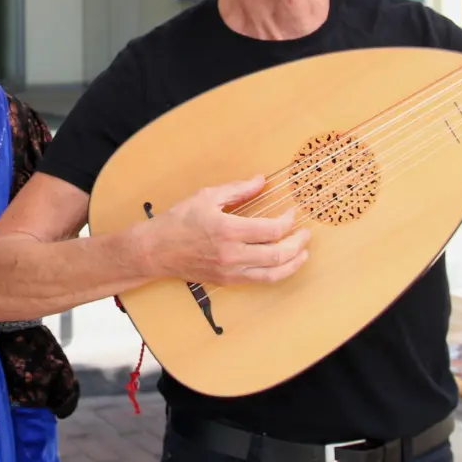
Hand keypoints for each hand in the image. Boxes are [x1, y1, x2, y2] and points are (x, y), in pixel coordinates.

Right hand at [140, 174, 309, 285]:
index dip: (288, 221)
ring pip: (274, 273)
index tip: (292, 212)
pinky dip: (277, 273)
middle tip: (305, 233)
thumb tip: (261, 181)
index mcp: (228, 229)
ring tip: (303, 253)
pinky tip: (282, 264)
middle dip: (298, 243)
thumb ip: (238, 189)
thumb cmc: (178, 221)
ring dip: (294, 263)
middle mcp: (233, 253)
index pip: (271, 229)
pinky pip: (260, 280)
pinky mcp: (228, 280)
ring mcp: (231, 270)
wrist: (156, 250)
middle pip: (278, 254)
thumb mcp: (207, 197)